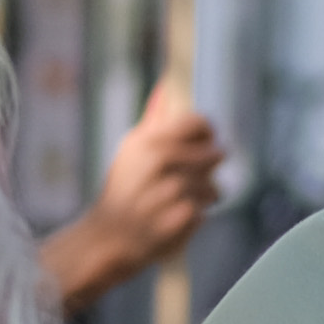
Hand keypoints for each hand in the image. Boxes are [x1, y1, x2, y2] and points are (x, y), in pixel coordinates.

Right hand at [40, 86, 231, 308]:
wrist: (108, 238)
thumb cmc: (123, 191)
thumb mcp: (131, 150)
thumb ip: (154, 120)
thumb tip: (167, 86)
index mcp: (150, 141)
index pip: (200, 123)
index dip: (207, 132)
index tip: (204, 142)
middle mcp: (161, 162)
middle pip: (215, 154)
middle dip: (208, 169)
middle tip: (188, 179)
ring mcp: (171, 191)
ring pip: (214, 187)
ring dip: (203, 197)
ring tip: (177, 202)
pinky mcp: (180, 218)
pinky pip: (206, 211)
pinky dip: (195, 217)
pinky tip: (175, 219)